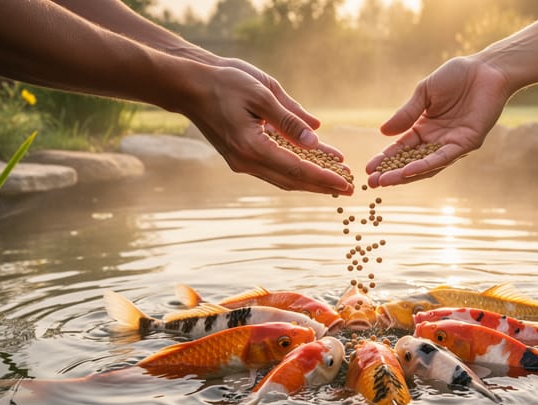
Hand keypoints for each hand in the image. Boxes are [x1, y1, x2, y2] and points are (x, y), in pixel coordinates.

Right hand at [184, 65, 352, 194]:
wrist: (188, 85)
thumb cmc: (224, 82)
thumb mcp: (262, 93)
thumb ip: (289, 119)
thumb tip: (317, 138)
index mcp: (252, 146)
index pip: (296, 169)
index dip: (324, 177)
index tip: (346, 183)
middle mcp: (246, 161)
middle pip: (292, 181)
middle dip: (322, 185)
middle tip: (350, 189)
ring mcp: (241, 161)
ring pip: (283, 178)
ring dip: (310, 180)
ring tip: (336, 181)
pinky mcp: (240, 156)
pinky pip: (274, 168)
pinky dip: (295, 169)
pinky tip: (313, 165)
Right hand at [365, 56, 511, 186]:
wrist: (486, 68)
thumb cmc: (457, 76)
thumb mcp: (424, 93)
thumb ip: (406, 113)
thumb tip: (382, 132)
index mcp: (425, 128)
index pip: (401, 149)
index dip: (384, 159)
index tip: (368, 169)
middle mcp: (437, 140)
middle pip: (411, 162)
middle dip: (391, 173)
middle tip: (373, 183)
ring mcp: (452, 144)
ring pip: (426, 165)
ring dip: (405, 174)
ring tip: (386, 181)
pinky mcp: (468, 143)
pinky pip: (444, 157)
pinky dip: (426, 165)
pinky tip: (409, 170)